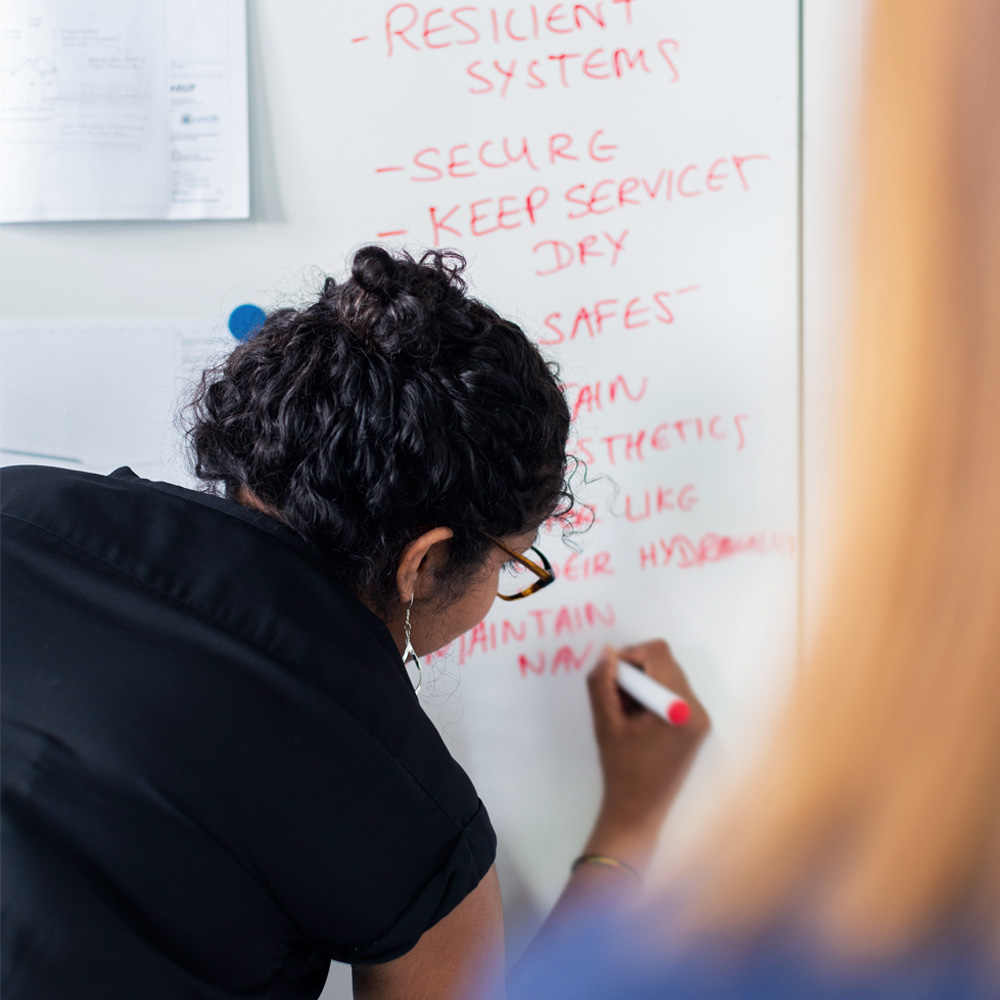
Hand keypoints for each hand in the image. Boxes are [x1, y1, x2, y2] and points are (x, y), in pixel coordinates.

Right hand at [582, 640, 709, 871]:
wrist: (639, 811)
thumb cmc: (621, 769)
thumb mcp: (605, 723)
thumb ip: (602, 683)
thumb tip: (607, 652)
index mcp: (680, 708)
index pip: (658, 654)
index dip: (630, 656)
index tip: (612, 679)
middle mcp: (698, 709)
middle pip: (664, 663)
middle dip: (635, 673)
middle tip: (616, 698)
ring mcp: (700, 718)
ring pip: (667, 675)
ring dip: (642, 684)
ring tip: (626, 712)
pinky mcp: (697, 725)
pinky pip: (672, 691)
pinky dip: (651, 696)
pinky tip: (638, 720)